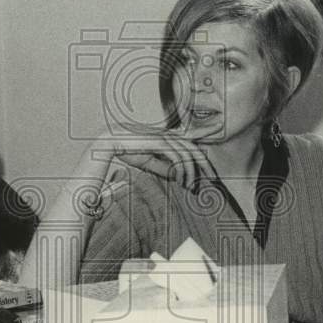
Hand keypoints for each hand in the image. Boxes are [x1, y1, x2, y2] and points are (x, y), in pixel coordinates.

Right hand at [83, 129, 216, 190]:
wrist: (109, 143)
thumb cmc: (127, 150)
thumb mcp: (149, 162)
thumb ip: (164, 167)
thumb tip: (178, 176)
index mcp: (167, 136)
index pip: (190, 144)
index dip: (201, 152)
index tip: (208, 166)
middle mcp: (168, 135)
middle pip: (194, 148)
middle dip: (205, 164)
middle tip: (213, 179)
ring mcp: (164, 136)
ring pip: (188, 154)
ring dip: (192, 172)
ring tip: (191, 187)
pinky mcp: (159, 141)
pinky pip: (177, 157)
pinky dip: (182, 170)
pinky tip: (181, 181)